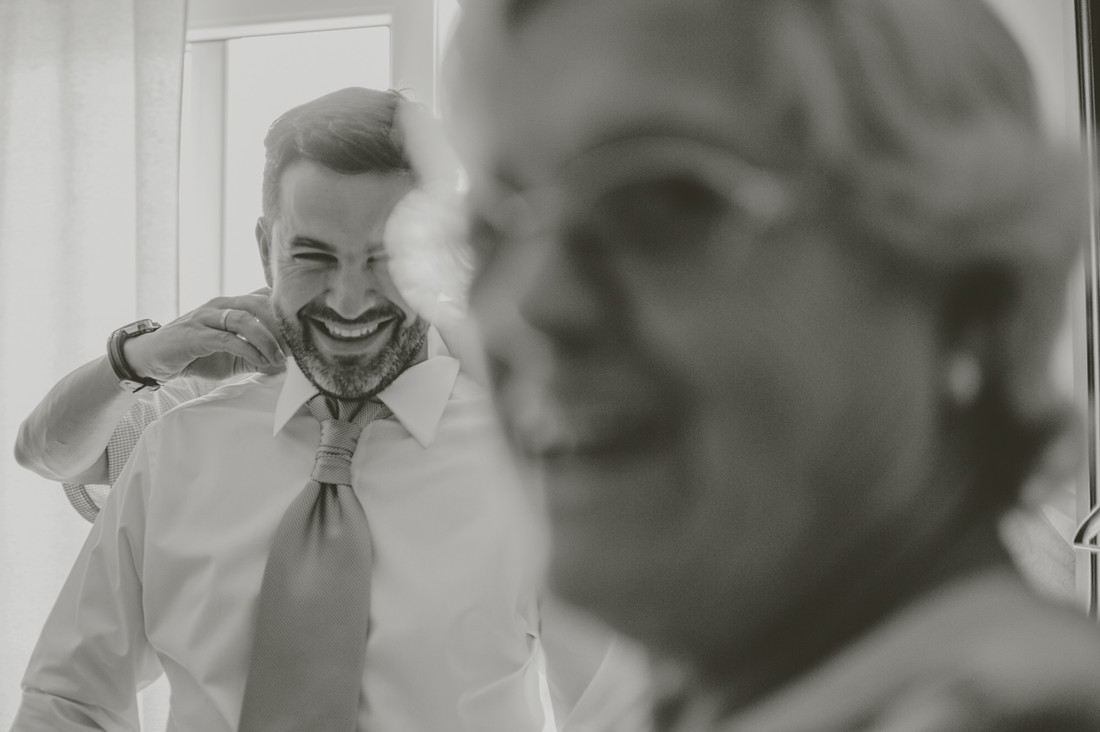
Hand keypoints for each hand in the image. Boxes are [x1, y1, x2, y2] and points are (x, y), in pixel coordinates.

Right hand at [123, 289, 286, 382]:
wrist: (153, 360)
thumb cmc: (196, 355)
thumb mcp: (233, 357)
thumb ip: (258, 357)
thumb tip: (287, 366)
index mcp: (231, 305)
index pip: (264, 297)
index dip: (286, 313)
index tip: (305, 332)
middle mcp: (220, 304)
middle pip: (259, 302)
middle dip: (281, 325)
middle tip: (297, 346)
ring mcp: (205, 317)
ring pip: (244, 318)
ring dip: (267, 339)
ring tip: (280, 359)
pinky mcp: (194, 335)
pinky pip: (227, 338)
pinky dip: (249, 350)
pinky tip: (261, 362)